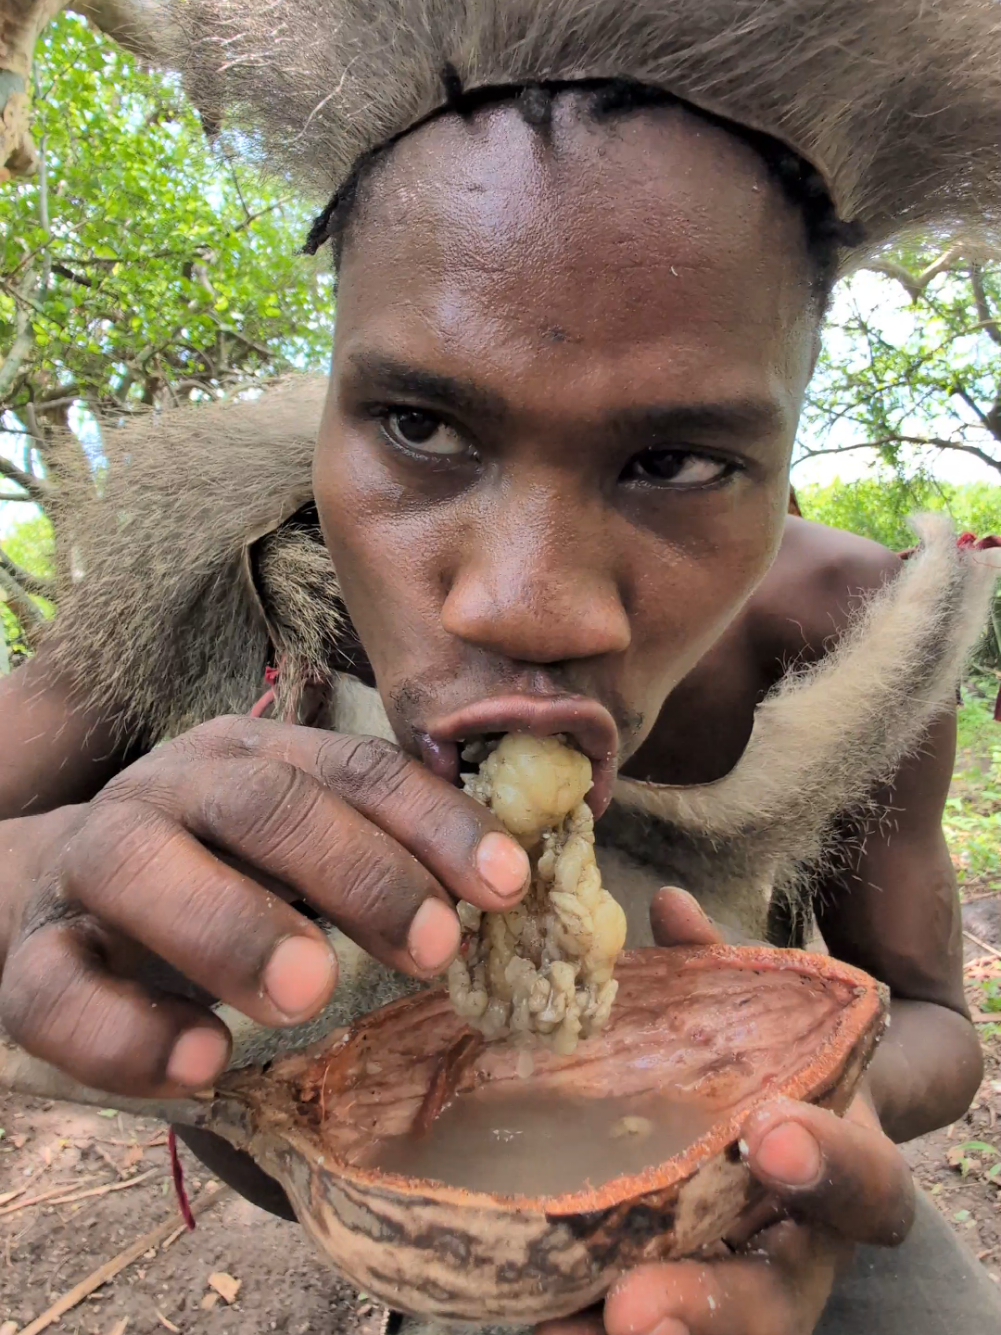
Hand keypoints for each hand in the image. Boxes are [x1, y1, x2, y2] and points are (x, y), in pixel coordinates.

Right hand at [0, 717, 529, 1098]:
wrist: (54, 892)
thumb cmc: (215, 871)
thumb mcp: (296, 849)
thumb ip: (377, 858)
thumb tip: (501, 898)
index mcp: (251, 757)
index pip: (355, 769)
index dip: (436, 822)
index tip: (506, 886)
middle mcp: (170, 790)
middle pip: (261, 804)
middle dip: (357, 871)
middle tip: (432, 946)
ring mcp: (91, 863)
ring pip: (142, 867)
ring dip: (234, 926)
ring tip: (310, 993)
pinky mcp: (30, 954)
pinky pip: (58, 990)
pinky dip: (129, 1032)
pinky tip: (202, 1063)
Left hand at [536, 888, 915, 1334]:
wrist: (806, 1134)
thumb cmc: (779, 1066)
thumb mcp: (768, 1021)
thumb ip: (723, 972)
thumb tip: (668, 905)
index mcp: (847, 1170)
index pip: (863, 1181)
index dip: (827, 1162)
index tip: (770, 1132)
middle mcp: (801, 1249)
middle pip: (780, 1305)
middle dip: (715, 1307)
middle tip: (636, 1303)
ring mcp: (746, 1285)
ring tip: (562, 1334)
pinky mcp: (688, 1298)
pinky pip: (650, 1329)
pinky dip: (591, 1333)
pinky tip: (535, 1323)